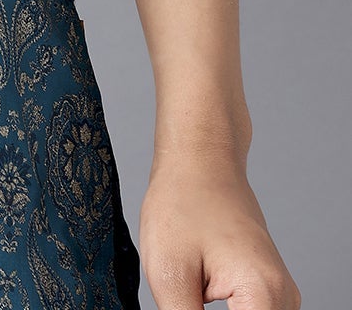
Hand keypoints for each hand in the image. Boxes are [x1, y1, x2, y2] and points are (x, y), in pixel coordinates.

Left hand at [139, 158, 300, 307]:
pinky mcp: (269, 293)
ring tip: (189, 293)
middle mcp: (284, 301)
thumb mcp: (170, 275)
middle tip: (184, 302)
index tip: (186, 309)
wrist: (200, 159)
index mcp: (265, 298)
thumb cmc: (182, 203)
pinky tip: (194, 301)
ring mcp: (281, 298)